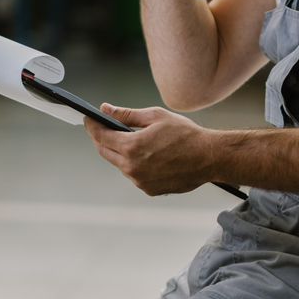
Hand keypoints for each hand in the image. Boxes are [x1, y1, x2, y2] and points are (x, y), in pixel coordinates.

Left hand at [84, 104, 213, 195]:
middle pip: (105, 152)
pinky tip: (151, 156)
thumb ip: (127, 114)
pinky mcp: (149, 189)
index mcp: (132, 146)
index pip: (100, 135)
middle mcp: (132, 167)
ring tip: (136, 142)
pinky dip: (136, 165)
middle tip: (105, 128)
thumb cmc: (187, 135)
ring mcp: (140, 181)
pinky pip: (134, 175)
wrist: (209, 157)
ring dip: (121, 153)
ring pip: (120, 164)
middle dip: (102, 139)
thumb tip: (106, 109)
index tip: (88, 120)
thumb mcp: (156, 117)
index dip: (92, 126)